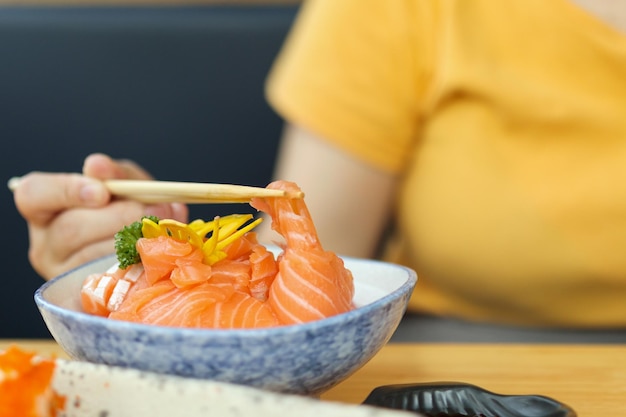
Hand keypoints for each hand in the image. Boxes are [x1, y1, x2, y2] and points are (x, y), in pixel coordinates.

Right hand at [13, 153, 187, 279]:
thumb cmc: (126, 207)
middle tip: (155, 209)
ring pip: (93, 256)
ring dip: (135, 239)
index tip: (102, 192)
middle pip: (70, 229)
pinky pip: (111, 278)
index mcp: (44, 208)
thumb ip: (114, 173)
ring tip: (162, 226)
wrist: (143, 244)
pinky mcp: (86, 293)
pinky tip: (156, 249)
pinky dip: (138, 261)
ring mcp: (64, 272)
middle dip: (119, 217)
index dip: (66, 190)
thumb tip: (97, 166)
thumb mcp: (123, 183)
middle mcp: (46, 243)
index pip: (34, 194)